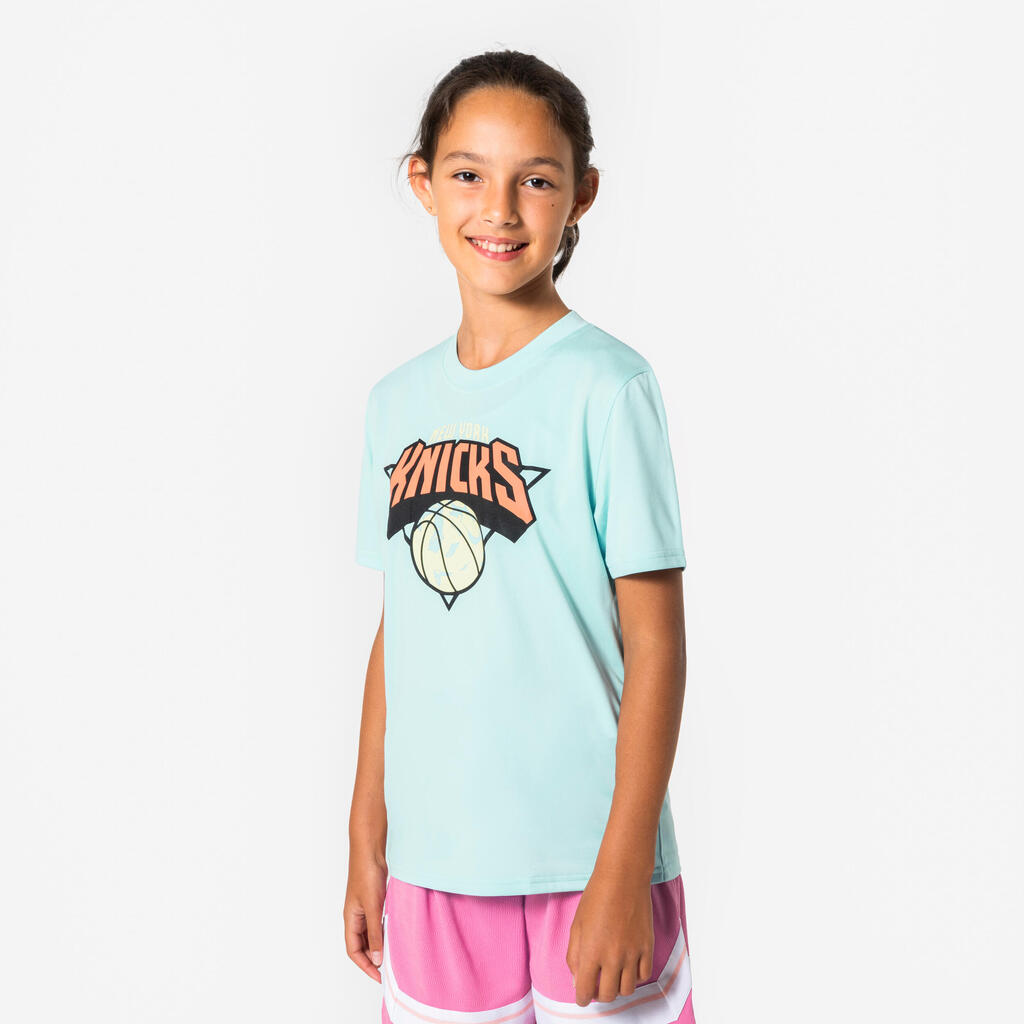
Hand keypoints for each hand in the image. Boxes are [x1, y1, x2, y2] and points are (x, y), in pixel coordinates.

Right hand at [344, 849, 388, 982]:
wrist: (371, 850)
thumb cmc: (366, 874)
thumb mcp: (373, 906)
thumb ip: (375, 932)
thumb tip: (377, 958)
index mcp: (350, 919)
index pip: (354, 951)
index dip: (365, 965)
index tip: (379, 977)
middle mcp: (356, 916)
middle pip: (362, 945)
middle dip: (373, 958)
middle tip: (390, 968)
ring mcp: (365, 908)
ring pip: (371, 934)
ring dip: (380, 944)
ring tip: (394, 953)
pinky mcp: (374, 901)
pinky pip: (377, 922)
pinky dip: (385, 930)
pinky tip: (395, 932)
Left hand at [566, 868, 654, 1005]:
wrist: (623, 878)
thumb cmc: (596, 897)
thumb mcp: (577, 925)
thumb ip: (574, 956)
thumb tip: (578, 981)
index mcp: (591, 952)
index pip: (585, 991)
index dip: (582, 998)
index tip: (582, 996)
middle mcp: (613, 957)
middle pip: (608, 995)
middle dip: (599, 995)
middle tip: (596, 984)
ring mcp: (632, 953)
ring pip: (627, 990)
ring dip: (617, 987)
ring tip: (612, 975)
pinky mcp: (647, 947)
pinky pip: (644, 975)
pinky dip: (635, 976)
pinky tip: (627, 965)